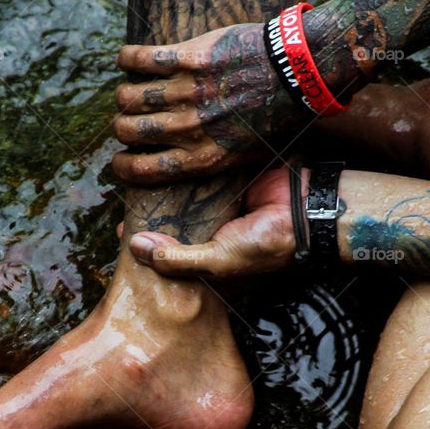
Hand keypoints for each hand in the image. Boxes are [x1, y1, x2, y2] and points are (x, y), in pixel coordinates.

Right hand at [113, 24, 303, 184]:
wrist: (297, 73)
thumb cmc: (275, 117)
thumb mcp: (247, 156)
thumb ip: (213, 162)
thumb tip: (184, 171)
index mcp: (202, 157)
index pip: (142, 169)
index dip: (122, 166)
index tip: (120, 159)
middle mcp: (189, 128)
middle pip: (129, 130)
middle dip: (123, 128)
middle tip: (129, 121)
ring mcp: (188, 91)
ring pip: (130, 96)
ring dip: (125, 95)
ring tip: (130, 93)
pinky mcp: (190, 58)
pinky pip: (141, 59)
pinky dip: (128, 59)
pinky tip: (127, 60)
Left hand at [127, 165, 306, 277]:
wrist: (305, 212)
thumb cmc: (266, 246)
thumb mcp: (217, 260)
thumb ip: (177, 257)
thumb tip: (136, 247)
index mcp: (210, 262)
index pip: (171, 258)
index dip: (148, 251)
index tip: (124, 236)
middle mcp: (212, 236)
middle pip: (175, 228)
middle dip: (154, 219)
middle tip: (127, 207)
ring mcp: (219, 209)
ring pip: (184, 201)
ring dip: (166, 194)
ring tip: (139, 184)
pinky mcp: (226, 184)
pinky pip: (200, 179)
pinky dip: (184, 174)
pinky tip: (163, 166)